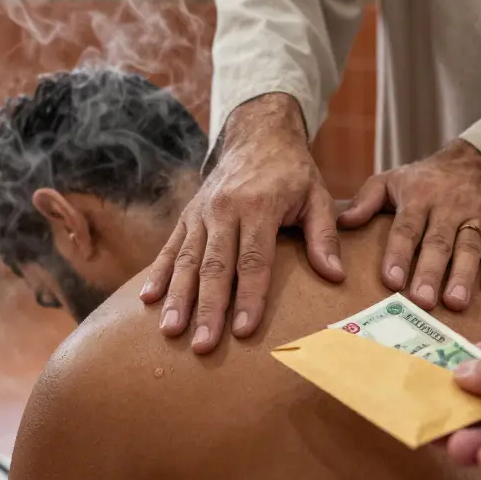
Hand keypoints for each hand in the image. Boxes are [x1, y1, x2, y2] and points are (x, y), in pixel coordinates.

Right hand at [139, 93, 343, 353]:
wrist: (257, 134)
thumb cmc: (292, 172)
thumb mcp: (317, 196)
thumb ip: (323, 236)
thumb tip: (334, 275)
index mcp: (259, 206)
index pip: (254, 259)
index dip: (249, 296)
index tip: (244, 330)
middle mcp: (225, 210)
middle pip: (215, 266)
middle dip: (208, 308)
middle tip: (202, 345)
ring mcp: (202, 212)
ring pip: (188, 260)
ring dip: (178, 297)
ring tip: (170, 331)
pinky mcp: (188, 215)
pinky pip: (170, 247)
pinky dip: (158, 273)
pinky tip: (146, 300)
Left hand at [338, 140, 480, 310]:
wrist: (473, 161)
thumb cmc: (423, 179)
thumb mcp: (390, 180)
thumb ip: (366, 201)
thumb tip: (342, 223)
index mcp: (418, 198)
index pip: (407, 228)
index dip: (399, 254)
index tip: (392, 281)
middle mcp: (447, 207)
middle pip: (438, 242)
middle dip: (430, 272)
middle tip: (421, 301)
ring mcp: (475, 216)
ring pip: (469, 247)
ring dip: (463, 276)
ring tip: (454, 303)